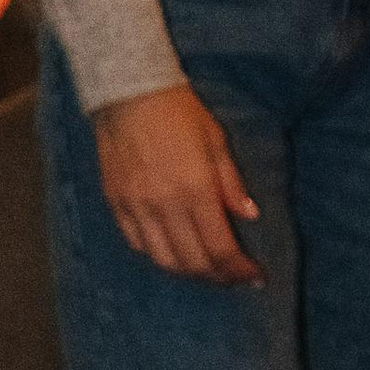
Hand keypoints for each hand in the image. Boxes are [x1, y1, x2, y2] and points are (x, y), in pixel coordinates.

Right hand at [93, 82, 263, 285]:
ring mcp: (136, 207)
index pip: (219, 248)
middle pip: (192, 262)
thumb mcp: (216, 141)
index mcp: (195, 190)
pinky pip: (137, 243)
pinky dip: (157, 254)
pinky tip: (172, 250)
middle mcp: (164, 206)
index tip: (254, 277)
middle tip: (232, 276)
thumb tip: (248, 216)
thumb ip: (230, 183)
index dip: (238, 270)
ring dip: (188, 271)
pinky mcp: (116, 203)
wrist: (127, 92)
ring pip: (162, 260)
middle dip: (217, 277)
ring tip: (204, 269)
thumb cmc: (179, 111)